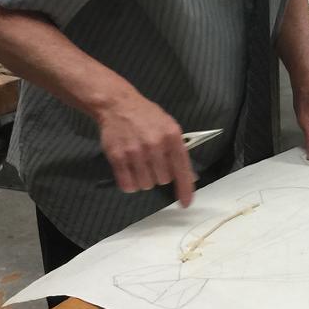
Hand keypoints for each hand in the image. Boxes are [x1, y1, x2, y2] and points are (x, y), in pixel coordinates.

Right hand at [95, 90, 193, 206]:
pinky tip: (131, 170)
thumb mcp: (170, 127)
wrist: (118, 105)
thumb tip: (191, 178)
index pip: (182, 169)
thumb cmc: (147, 116)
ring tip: (141, 164)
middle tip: (154, 162)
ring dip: (145, 180)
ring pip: (146, 184)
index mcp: (172, 137)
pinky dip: (130, 183)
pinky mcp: (118, 157)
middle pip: (163, 180)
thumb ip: (179, 151)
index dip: (185, 189)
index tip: (186, 203)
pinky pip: (127, 184)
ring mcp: (135, 152)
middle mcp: (155, 145)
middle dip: (160, 175)